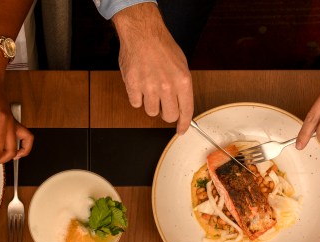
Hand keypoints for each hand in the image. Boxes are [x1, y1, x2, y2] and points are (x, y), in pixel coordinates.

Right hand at [113, 3, 192, 133]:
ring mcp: (149, 87)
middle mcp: (167, 86)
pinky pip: (136, 103)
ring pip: (151, 111)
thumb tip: (182, 106)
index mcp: (183, 81)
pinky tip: (139, 83)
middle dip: (166, 112)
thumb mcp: (181, 65)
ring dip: (150, 103)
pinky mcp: (133, 86)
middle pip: (168, 116)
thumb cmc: (162, 46)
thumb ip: (182, 87)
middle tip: (163, 103)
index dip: (183, 124)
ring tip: (150, 87)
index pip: (186, 111)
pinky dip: (137, 97)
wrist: (142, 33)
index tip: (180, 130)